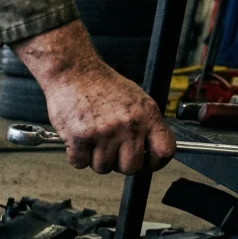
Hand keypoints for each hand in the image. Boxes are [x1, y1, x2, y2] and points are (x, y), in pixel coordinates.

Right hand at [42, 62, 175, 173]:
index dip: (156, 163)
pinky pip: (80, 163)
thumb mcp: (135, 99)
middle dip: (119, 164)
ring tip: (91, 140)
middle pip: (130, 167)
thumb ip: (145, 124)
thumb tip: (150, 150)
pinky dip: (76, 156)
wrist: (73, 71)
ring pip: (103, 168)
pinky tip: (77, 140)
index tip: (147, 163)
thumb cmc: (100, 84)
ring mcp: (104, 132)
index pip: (164, 150)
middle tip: (111, 152)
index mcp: (147, 114)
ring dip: (95, 159)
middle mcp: (128, 125)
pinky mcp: (80, 137)